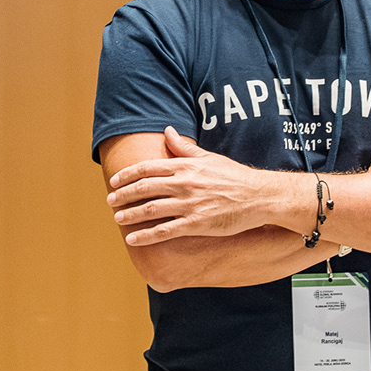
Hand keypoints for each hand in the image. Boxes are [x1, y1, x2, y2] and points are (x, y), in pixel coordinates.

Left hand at [106, 127, 287, 245]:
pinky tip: (133, 239)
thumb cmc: (235, 177)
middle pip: (144, 188)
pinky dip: (145, 236)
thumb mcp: (210, 157)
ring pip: (150, 209)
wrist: (260, 196)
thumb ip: (185, 148)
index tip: (114, 180)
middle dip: (123, 194)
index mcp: (186, 166)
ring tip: (118, 219)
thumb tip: (167, 132)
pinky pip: (165, 231)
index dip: (128, 175)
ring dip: (130, 214)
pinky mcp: (197, 224)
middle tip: (110, 200)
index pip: (148, 168)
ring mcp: (190, 204)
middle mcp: (185, 183)